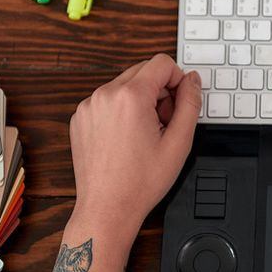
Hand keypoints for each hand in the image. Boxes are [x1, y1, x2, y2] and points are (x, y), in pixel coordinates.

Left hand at [69, 54, 200, 239]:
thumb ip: (190, 103)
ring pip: (124, 86)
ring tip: (144, 134)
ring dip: (139, 101)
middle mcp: (105, 95)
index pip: (161, 63)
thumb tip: (192, 81)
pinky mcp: (80, 118)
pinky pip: (106, 101)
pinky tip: (126, 139)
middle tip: (164, 123)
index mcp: (130, 96)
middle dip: (159, 91)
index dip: (177, 80)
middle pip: (142, 72)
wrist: (107, 208)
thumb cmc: (140, 182)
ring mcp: (88, 106)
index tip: (178, 102)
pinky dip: (120, 111)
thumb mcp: (179, 142)